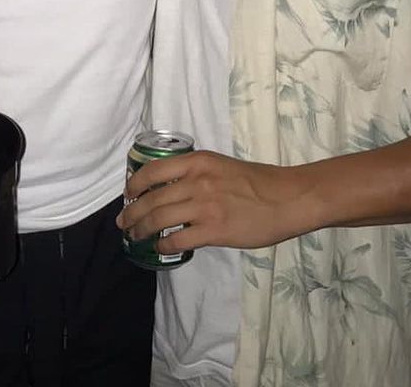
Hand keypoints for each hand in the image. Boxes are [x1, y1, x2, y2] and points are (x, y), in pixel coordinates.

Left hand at [116, 150, 304, 252]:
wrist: (287, 198)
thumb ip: (196, 174)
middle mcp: (196, 181)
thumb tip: (170, 190)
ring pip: (159, 219)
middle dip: (131, 212)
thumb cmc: (257, 181)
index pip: (152, 171)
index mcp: (197, 161)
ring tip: (135, 236)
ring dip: (142, 230)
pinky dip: (164, 246)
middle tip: (123, 222)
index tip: (127, 194)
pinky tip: (161, 248)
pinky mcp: (214, 230)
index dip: (134, 184)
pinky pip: (177, 241)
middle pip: (151, 198)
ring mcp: (204, 206)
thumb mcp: (220, 166)